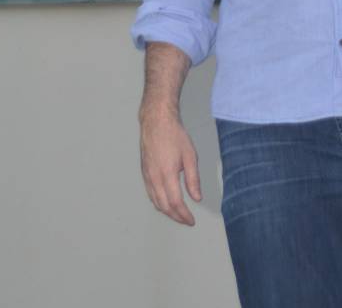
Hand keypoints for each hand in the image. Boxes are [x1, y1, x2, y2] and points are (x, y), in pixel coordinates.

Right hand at [139, 106, 202, 225]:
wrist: (156, 121)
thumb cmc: (175, 135)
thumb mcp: (190, 155)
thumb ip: (193, 179)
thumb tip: (196, 198)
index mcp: (167, 174)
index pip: (176, 203)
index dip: (184, 215)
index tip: (191, 221)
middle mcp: (154, 178)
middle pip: (164, 206)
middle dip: (176, 217)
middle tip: (186, 220)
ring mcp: (147, 176)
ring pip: (155, 202)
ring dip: (167, 212)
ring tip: (178, 214)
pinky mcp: (144, 173)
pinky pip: (150, 194)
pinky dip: (158, 203)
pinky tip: (165, 202)